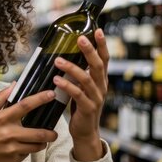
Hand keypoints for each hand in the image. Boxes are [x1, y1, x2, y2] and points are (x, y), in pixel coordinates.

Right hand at [0, 84, 58, 161]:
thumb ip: (1, 97)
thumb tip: (14, 85)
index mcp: (2, 118)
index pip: (25, 105)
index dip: (40, 99)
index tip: (51, 95)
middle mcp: (9, 133)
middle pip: (38, 133)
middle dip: (50, 133)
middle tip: (53, 132)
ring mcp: (12, 148)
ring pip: (36, 146)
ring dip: (42, 143)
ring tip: (42, 140)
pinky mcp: (13, 160)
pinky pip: (26, 154)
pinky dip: (27, 150)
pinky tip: (22, 147)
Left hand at [53, 28, 107, 160]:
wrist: (85, 132)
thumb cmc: (81, 105)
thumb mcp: (82, 86)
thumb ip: (78, 72)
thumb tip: (63, 54)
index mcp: (100, 79)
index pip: (104, 58)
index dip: (102, 45)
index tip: (97, 30)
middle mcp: (101, 86)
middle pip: (97, 65)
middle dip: (89, 51)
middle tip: (80, 39)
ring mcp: (96, 98)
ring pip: (86, 79)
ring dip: (71, 68)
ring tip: (57, 61)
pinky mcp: (88, 108)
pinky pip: (77, 95)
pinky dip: (67, 86)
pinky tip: (56, 80)